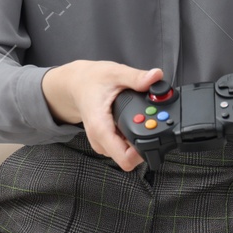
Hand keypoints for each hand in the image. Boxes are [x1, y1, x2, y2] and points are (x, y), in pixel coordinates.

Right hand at [41, 59, 161, 172]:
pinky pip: (123, 147)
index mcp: (101, 129)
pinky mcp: (106, 142)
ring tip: (139, 119)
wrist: (76, 84)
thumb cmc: (91, 80)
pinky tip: (132, 121)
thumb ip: (136, 77)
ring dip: (137, 140)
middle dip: (144, 142)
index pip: (125, 159)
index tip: (154, 135)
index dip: (144, 152)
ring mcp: (103, 143)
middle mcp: (100, 141)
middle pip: (130, 157)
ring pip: (127, 154)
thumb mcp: (115, 73)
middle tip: (150, 121)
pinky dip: (131, 137)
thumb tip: (156, 76)